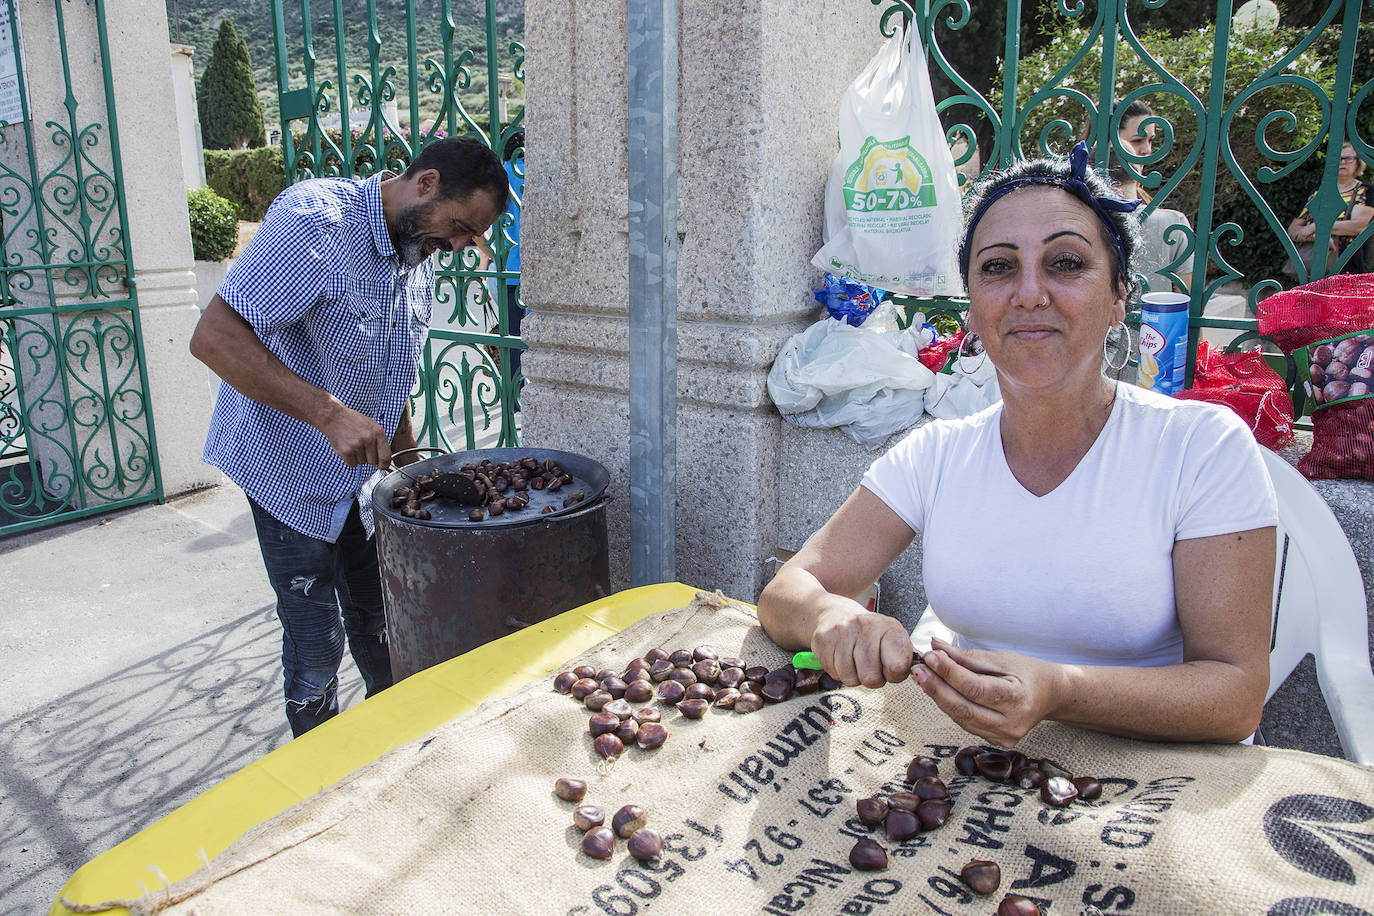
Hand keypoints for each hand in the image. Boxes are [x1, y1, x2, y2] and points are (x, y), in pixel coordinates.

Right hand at [318, 399, 391, 468]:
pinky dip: (349, 459)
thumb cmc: (354, 421)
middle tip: (361, 447)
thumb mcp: (372, 425)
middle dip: (368, 458)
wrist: (334, 417)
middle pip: (373, 462)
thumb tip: (386, 459)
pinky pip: (352, 464)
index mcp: (378, 432)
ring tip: (353, 444)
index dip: (385, 465)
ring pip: (362, 462)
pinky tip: (347, 448)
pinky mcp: (346, 451)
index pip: (385, 456)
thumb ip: (380, 440)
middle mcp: (369, 439)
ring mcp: (357, 445)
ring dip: (358, 457)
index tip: (382, 467)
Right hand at [810, 599, 914, 688]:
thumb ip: (905, 658)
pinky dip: (838, 671)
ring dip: (854, 676)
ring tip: (855, 661)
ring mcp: (842, 631)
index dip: (894, 675)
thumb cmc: (868, 633)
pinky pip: (833, 672)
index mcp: (889, 627)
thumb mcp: (891, 638)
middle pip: (871, 678)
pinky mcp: (823, 639)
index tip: (890, 668)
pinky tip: (841, 657)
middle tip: (870, 666)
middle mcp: (866, 626)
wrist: (832, 612)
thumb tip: (920, 673)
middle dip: (872, 679)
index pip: (897, 667)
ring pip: (850, 678)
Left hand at [911, 638, 1062, 747]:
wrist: (1051, 695)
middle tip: (918, 669)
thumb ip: (967, 656)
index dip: (949, 672)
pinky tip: (937, 691)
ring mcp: (1004, 737)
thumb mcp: (1002, 659)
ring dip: (938, 697)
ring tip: (922, 677)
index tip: (930, 656)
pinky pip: (966, 723)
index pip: (974, 687)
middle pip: (963, 707)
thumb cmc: (1028, 672)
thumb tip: (935, 646)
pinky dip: (950, 706)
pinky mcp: (997, 742)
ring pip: (961, 718)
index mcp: (1018, 699)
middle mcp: (1012, 724)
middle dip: (936, 687)